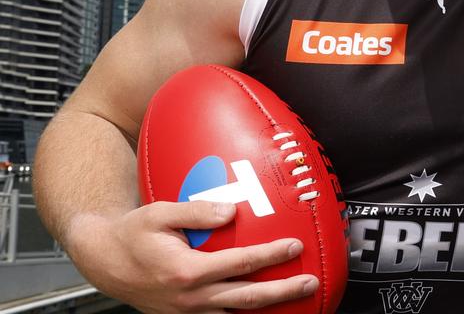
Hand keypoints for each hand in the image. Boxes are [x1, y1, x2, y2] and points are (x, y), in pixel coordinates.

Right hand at [69, 201, 315, 312]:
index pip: (240, 264)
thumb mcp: (160, 213)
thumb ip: (197, 211)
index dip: (270, 256)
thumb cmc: (132, 234)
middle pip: (247, 297)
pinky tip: (263, 309)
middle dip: (283, 291)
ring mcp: (187, 312)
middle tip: (310, 282)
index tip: (294, 247)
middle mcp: (189, 298)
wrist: (103, 261)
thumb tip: (231, 210)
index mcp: (186, 272)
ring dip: (267, 309)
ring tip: (296, 302)